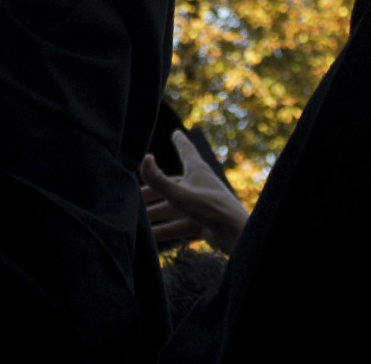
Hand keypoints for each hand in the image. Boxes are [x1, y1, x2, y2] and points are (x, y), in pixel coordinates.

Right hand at [141, 130, 249, 253]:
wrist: (236, 236)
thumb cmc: (212, 209)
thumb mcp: (181, 195)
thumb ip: (159, 181)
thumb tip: (144, 160)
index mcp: (197, 171)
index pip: (187, 150)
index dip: (180, 142)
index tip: (176, 133)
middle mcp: (199, 185)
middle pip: (171, 184)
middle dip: (153, 190)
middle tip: (134, 195)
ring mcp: (201, 205)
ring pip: (173, 207)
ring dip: (156, 214)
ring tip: (139, 221)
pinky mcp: (203, 222)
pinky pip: (179, 225)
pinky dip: (166, 230)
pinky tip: (152, 237)